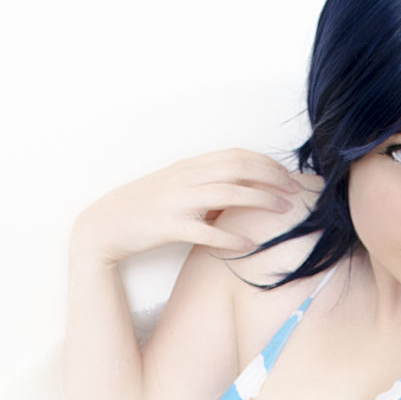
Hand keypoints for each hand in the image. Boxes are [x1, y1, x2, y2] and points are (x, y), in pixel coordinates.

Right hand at [71, 149, 309, 264]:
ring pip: (228, 194)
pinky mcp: (169, 227)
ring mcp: (177, 201)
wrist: (104, 225)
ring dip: (260, 200)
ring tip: (284, 210)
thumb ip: (205, 185)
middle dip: (272, 177)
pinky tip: (249, 244)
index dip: (266, 162)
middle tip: (296, 190)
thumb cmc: (142, 209)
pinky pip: (206, 231)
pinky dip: (231, 237)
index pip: (236, 155)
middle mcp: (185, 178)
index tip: (288, 174)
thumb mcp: (175, 189)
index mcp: (189, 167)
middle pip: (238, 168)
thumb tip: (239, 192)